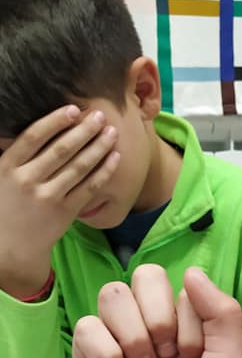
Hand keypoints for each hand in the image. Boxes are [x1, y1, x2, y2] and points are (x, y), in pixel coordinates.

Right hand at [0, 105, 119, 296]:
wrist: (10, 248)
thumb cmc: (6, 207)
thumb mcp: (0, 178)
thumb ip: (16, 156)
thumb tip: (36, 131)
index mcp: (8, 166)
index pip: (34, 136)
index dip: (55, 120)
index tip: (73, 109)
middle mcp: (27, 180)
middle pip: (62, 149)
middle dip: (84, 130)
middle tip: (100, 115)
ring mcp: (47, 197)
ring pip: (79, 167)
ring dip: (98, 147)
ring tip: (111, 132)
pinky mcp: (64, 212)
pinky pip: (89, 188)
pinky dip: (104, 171)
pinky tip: (115, 158)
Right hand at [73, 264, 241, 357]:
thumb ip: (223, 314)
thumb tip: (192, 271)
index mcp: (184, 323)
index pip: (180, 285)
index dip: (189, 320)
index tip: (193, 357)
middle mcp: (149, 326)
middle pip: (143, 275)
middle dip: (160, 316)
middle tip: (168, 357)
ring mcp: (117, 340)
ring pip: (112, 295)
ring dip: (134, 336)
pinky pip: (87, 326)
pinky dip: (106, 353)